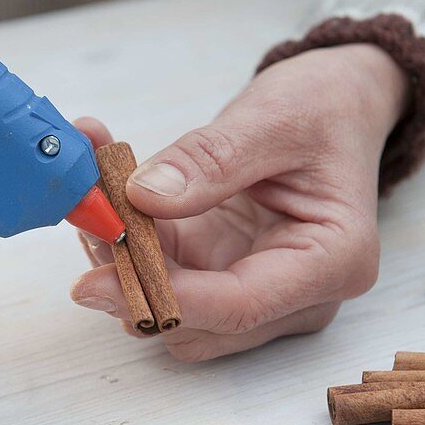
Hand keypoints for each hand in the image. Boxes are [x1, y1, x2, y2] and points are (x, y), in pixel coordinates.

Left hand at [71, 44, 409, 360]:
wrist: (336, 103)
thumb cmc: (323, 108)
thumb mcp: (272, 118)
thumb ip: (209, 160)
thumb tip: (143, 198)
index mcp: (333, 260)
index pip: (239, 306)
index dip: (162, 298)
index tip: (94, 280)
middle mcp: (301, 293)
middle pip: (198, 322)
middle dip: (133, 279)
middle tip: (89, 216)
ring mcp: (262, 290)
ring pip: (173, 311)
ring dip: (124, 266)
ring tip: (95, 200)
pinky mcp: (226, 274)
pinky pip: (167, 280)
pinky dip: (131, 247)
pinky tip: (109, 199)